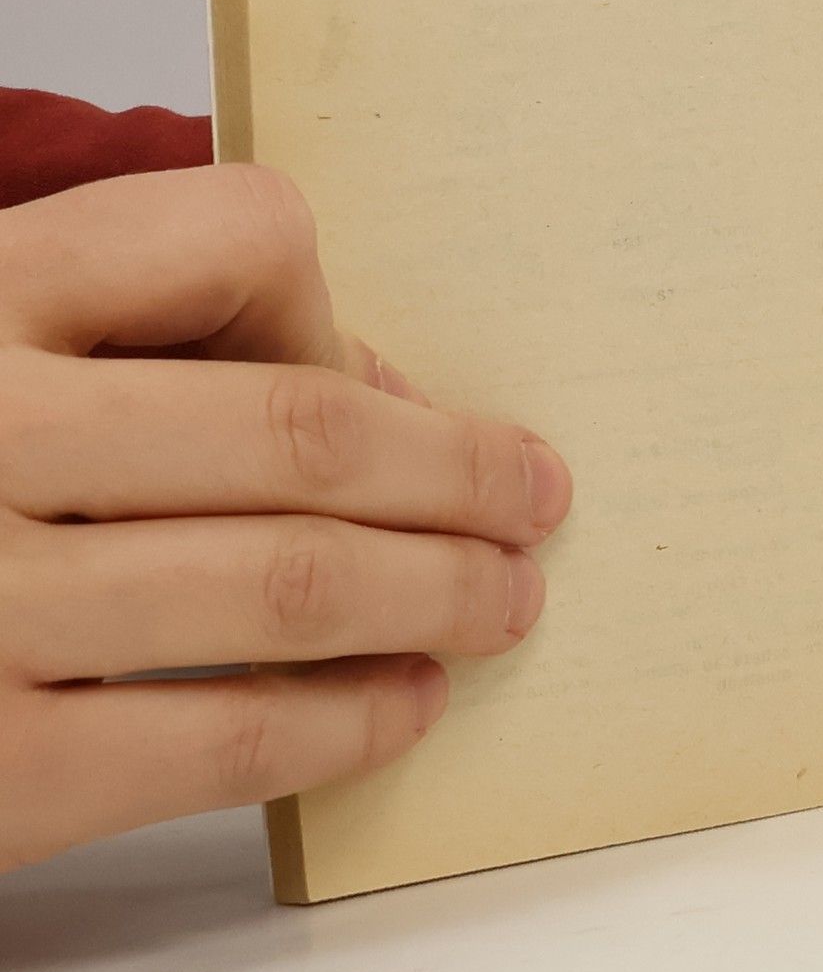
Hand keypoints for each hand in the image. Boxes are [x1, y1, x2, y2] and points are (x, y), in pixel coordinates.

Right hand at [0, 164, 572, 873]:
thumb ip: (136, 346)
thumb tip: (384, 401)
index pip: (234, 231)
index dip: (341, 311)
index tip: (397, 387)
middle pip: (303, 432)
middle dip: (458, 474)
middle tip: (538, 497)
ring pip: (294, 584)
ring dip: (440, 594)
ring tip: (505, 600)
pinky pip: (226, 740)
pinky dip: (349, 721)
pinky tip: (406, 705)